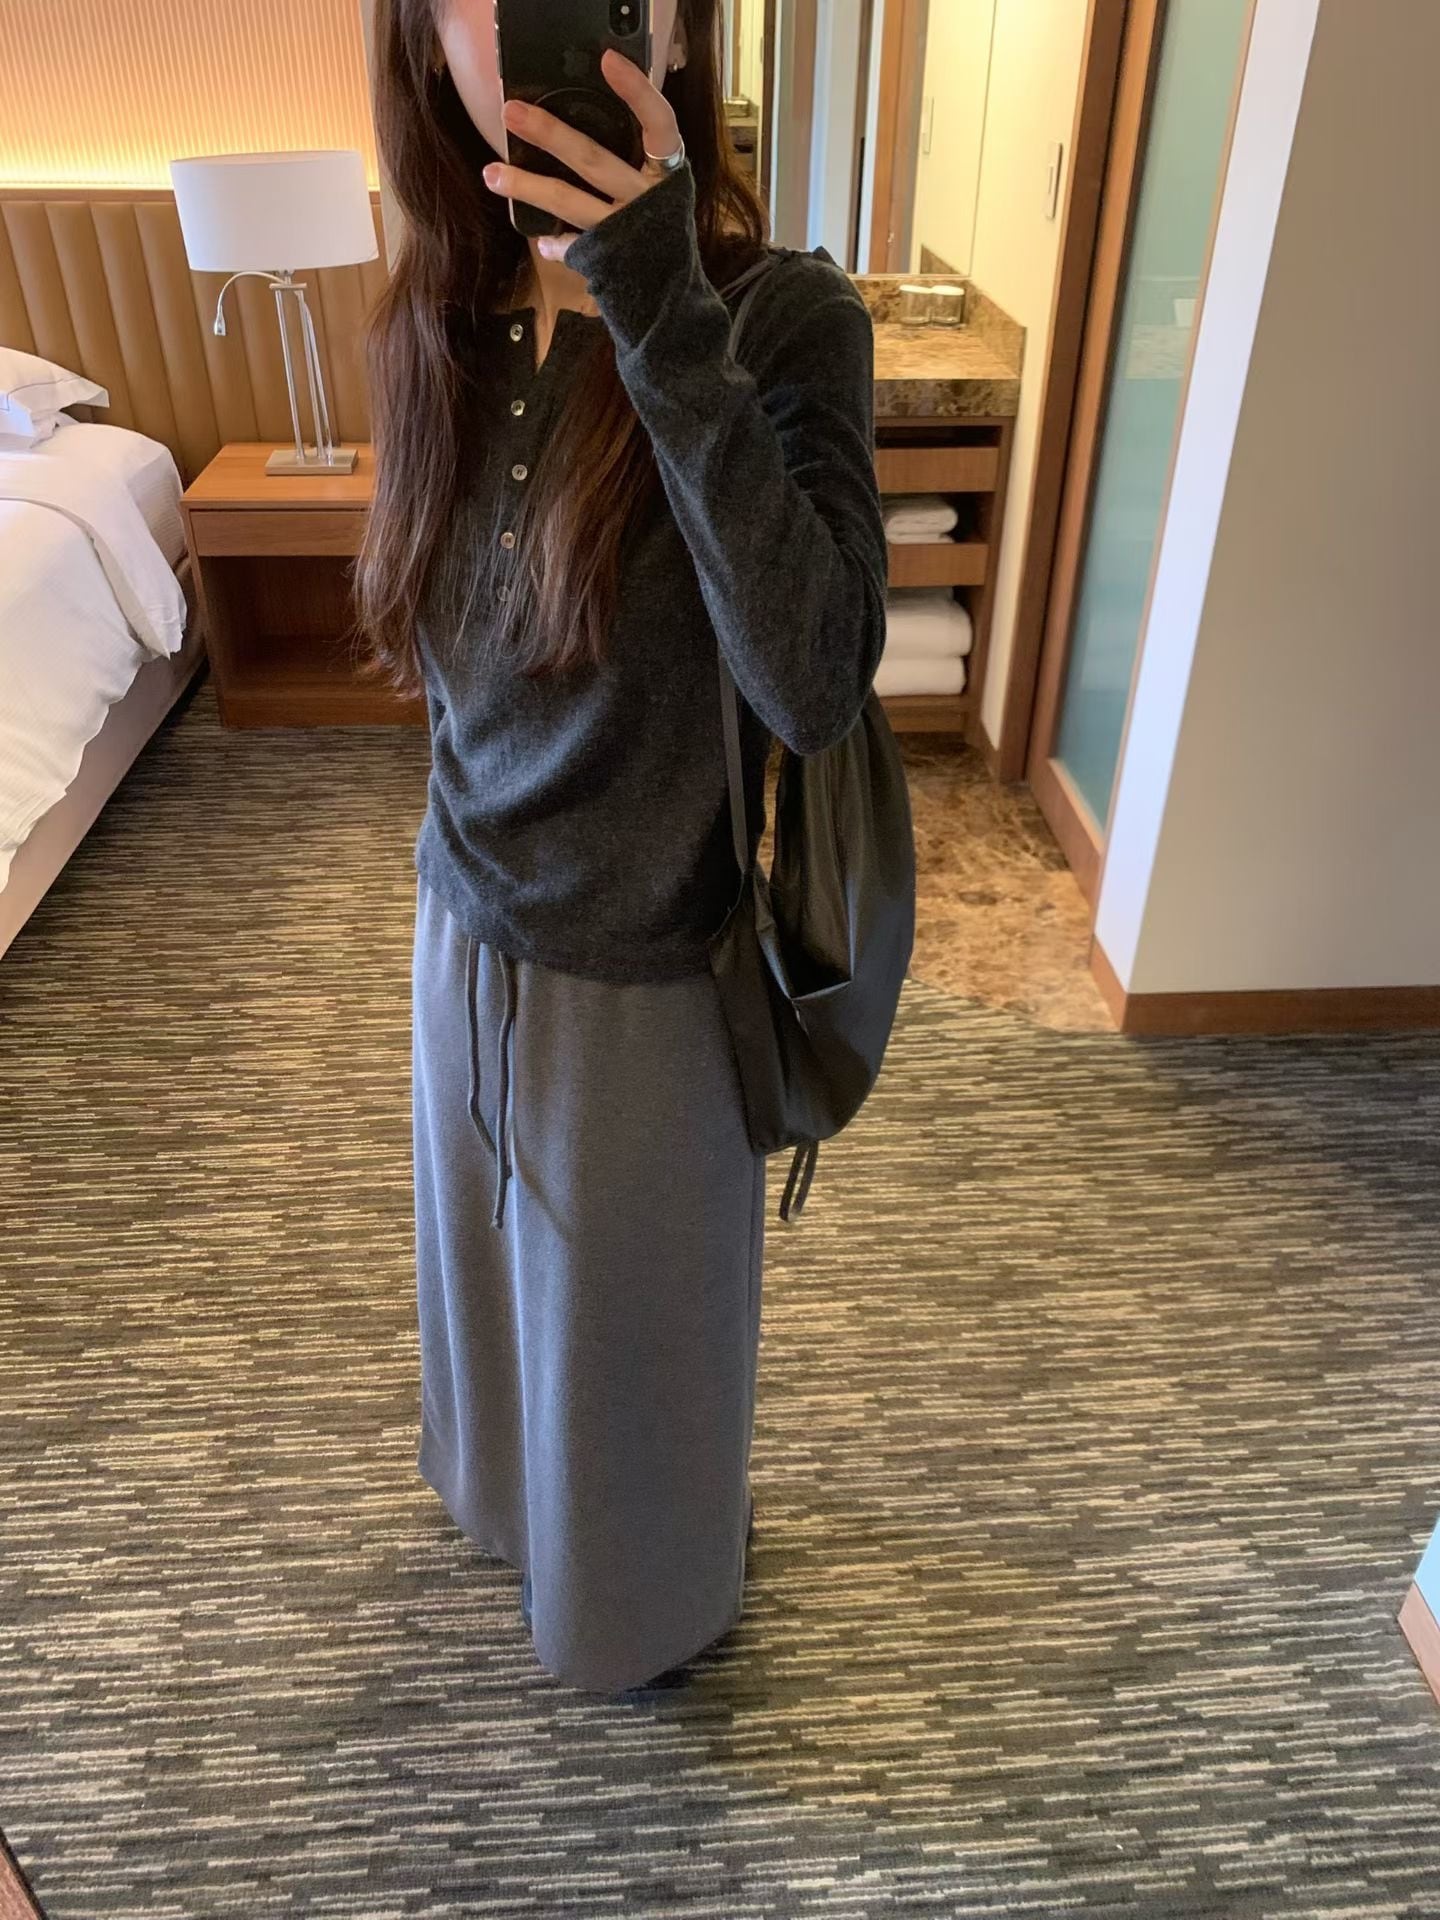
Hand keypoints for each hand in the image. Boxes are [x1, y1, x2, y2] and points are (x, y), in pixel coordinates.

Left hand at [481, 48, 682, 261]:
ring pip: (569, 201)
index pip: (660, 125)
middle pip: (594, 160)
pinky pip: (571, 246)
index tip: (609, 60)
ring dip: (528, 186)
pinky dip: (554, 243)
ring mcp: (624, 232)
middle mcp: (646, 201)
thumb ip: (639, 160)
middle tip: (511, 113)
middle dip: (550, 134)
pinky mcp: (606, 261)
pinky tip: (541, 239)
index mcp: (667, 176)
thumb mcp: (664, 191)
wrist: (676, 299)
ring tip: (492, 174)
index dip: (638, 92)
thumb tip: (592, 123)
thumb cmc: (664, 230)